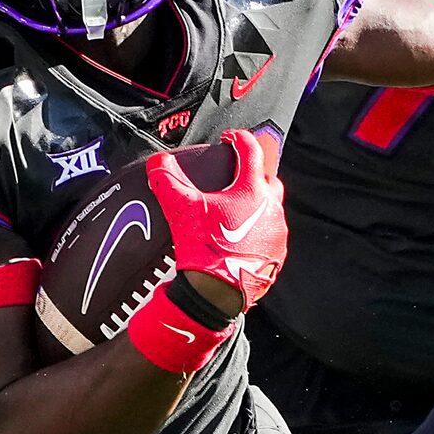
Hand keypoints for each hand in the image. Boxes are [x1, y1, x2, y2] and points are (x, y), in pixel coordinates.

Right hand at [148, 127, 284, 309]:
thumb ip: (168, 182)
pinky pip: (270, 236)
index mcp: (252, 191)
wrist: (218, 294)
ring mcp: (277, 234)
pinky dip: (258, 232)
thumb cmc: (204, 249)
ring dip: (257, 206)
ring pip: (271, 210)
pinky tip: (240, 239)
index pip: (251, 151)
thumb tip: (157, 163)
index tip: (229, 139)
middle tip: (235, 178)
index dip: (238, 139)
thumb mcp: (182, 211)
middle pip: (267, 180)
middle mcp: (271, 209)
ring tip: (235, 212)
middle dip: (253, 175)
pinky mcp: (276, 256)